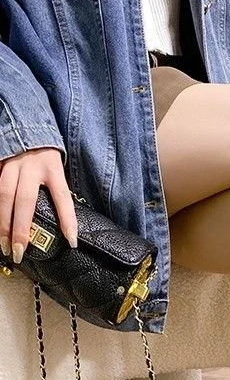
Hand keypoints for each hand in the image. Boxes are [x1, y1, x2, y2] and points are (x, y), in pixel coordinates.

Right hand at [0, 147, 77, 264]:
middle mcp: (30, 168)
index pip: (63, 197)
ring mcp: (11, 166)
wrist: (25, 127)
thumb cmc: (45, 157)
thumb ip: (57, 191)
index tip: (73, 241)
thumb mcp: (58, 170)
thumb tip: (67, 225)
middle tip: (19, 252)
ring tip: (4, 245)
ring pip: (4, 196)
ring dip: (2, 223)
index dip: (68, 220)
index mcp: (52, 169)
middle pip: (25, 201)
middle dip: (21, 229)